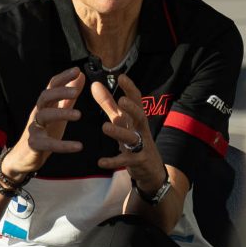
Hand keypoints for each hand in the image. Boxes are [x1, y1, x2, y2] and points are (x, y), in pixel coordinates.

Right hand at [10, 68, 86, 174]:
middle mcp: (38, 113)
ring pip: (44, 116)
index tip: (77, 70)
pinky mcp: (34, 144)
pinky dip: (63, 145)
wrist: (22, 158)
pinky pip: (48, 143)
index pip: (51, 86)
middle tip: (76, 91)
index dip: (63, 77)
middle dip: (59, 92)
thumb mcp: (57, 113)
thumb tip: (80, 77)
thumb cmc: (43, 132)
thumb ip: (69, 97)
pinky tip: (78, 146)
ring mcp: (34, 128)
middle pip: (45, 97)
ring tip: (79, 115)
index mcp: (45, 105)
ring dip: (62, 113)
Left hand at [91, 72, 165, 192]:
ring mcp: (142, 146)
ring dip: (119, 132)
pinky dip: (113, 161)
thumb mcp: (121, 121)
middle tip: (121, 101)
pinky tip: (100, 162)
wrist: (151, 169)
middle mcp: (141, 130)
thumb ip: (108, 103)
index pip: (137, 100)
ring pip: (133, 138)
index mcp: (136, 118)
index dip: (130, 88)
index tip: (121, 77)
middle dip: (132, 109)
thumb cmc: (134, 140)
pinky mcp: (138, 161)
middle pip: (140, 116)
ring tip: (105, 127)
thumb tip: (94, 84)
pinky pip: (126, 161)